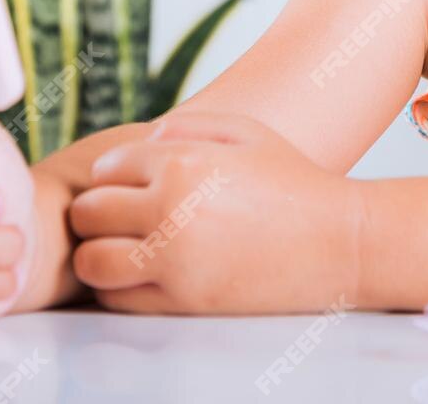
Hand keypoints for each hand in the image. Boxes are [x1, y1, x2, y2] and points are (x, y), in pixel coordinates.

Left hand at [66, 111, 365, 313]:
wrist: (340, 241)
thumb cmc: (295, 179)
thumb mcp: (247, 132)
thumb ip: (185, 126)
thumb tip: (139, 143)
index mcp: (182, 161)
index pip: (104, 169)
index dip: (113, 178)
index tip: (134, 187)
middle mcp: (170, 208)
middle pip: (88, 214)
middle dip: (97, 214)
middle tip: (123, 220)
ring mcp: (175, 259)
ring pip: (92, 261)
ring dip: (98, 254)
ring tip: (125, 250)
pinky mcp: (185, 301)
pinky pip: (117, 298)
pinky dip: (118, 288)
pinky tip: (144, 275)